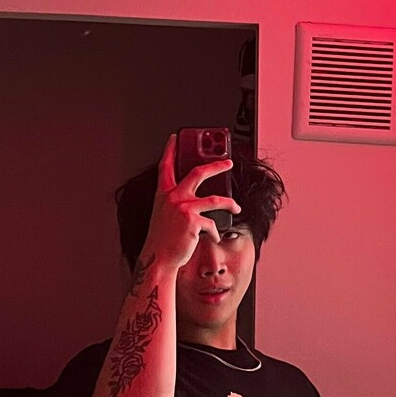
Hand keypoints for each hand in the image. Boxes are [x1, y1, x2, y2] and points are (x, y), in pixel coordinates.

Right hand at [138, 133, 241, 274]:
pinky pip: (212, 224)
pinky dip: (215, 232)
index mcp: (163, 194)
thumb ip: (175, 200)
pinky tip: (213, 237)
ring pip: (215, 199)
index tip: (175, 137)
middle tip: (229, 162)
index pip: (165, 166)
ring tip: (236, 207)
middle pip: (198, 172)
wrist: (158, 259)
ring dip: (230, 204)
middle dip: (217, 165)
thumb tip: (197, 194)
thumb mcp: (164, 214)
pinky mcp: (193, 222)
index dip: (169, 150)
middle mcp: (172, 197)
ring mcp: (183, 208)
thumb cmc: (163, 239)